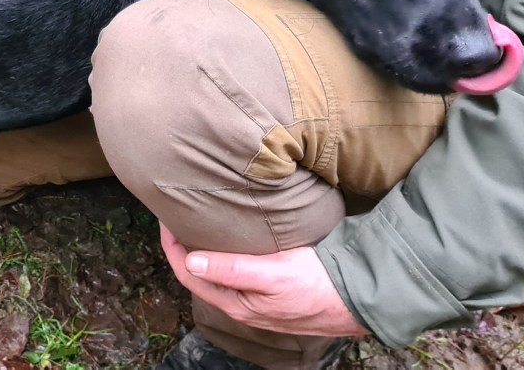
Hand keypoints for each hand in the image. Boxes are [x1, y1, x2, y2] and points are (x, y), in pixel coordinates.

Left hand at [160, 224, 368, 338]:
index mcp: (236, 302)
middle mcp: (242, 305)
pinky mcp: (272, 293)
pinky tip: (231, 241)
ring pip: (218, 275)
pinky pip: (237, 275)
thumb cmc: (317, 285)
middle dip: (184, 248)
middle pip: (199, 275)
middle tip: (176, 218)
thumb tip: (191, 261)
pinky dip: (225, 257)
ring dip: (204, 252)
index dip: (172, 247)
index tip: (164, 221)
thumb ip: (231, 270)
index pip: (188, 273)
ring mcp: (257, 302)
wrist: (359, 298)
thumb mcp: (272, 274)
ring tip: (197, 225)